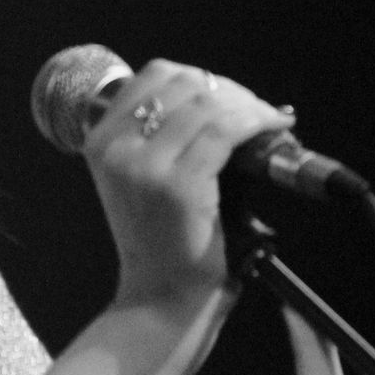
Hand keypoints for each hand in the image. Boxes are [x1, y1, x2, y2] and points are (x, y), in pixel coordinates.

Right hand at [81, 60, 293, 299]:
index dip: (200, 77)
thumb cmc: (162, 240)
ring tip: (270, 120)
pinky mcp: (179, 185)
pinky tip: (275, 127)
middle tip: (258, 111)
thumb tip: (223, 95)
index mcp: (100, 140)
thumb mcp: (141, 178)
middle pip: (185, 83)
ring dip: (249, 105)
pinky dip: (257, 121)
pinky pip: (226, 131)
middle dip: (230, 90)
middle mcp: (115, 147)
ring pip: (209, 103)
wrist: (161, 298)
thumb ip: (164, 136)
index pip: (155, 75)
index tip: (228, 96)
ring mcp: (144, 166)